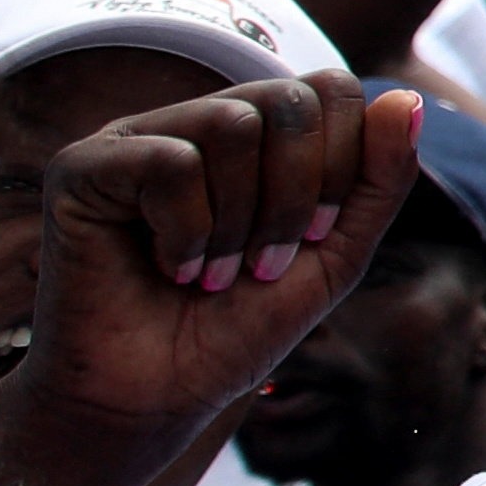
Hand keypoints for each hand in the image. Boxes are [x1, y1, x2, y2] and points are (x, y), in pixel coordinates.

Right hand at [17, 76, 424, 447]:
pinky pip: (168, 160)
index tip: (315, 238)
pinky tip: (170, 267)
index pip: (332, 90)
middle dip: (296, 195)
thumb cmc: (241, 324)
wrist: (160, 396)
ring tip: (215, 271)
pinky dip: (187, 228)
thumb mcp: (336, 253)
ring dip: (241, 218)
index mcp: (258, 135)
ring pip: (232, 123)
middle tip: (263, 263)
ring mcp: (137, 137)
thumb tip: (403, 99)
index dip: (343, 164)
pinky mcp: (82, 166)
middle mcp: (196, 121)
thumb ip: (378, 179)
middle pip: (289, 100)